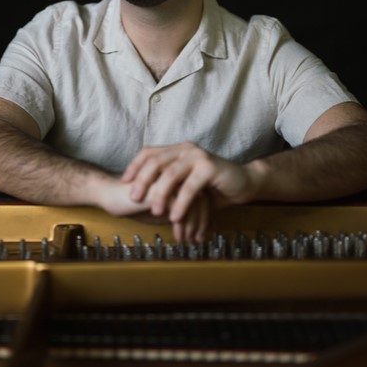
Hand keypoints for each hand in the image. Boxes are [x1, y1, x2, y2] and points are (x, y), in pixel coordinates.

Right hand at [93, 167, 211, 242]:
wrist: (108, 193)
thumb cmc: (131, 201)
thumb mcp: (158, 209)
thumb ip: (175, 212)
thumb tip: (194, 228)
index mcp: (176, 176)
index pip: (200, 194)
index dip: (203, 215)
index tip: (201, 232)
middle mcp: (175, 176)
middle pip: (202, 197)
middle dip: (203, 221)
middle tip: (199, 239)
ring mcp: (169, 181)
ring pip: (195, 203)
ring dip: (195, 226)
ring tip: (189, 241)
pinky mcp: (161, 190)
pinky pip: (180, 209)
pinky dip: (183, 226)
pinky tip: (178, 237)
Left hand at [122, 142, 253, 224]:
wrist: (243, 183)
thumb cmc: (212, 186)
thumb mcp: (185, 183)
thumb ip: (167, 183)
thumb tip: (139, 193)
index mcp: (177, 150)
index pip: (149, 152)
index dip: (134, 165)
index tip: (123, 181)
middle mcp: (185, 149)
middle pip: (156, 161)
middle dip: (142, 180)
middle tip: (133, 198)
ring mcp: (198, 156)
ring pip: (171, 173)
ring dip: (160, 193)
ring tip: (154, 211)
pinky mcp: (210, 167)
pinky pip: (191, 186)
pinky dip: (181, 202)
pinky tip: (175, 216)